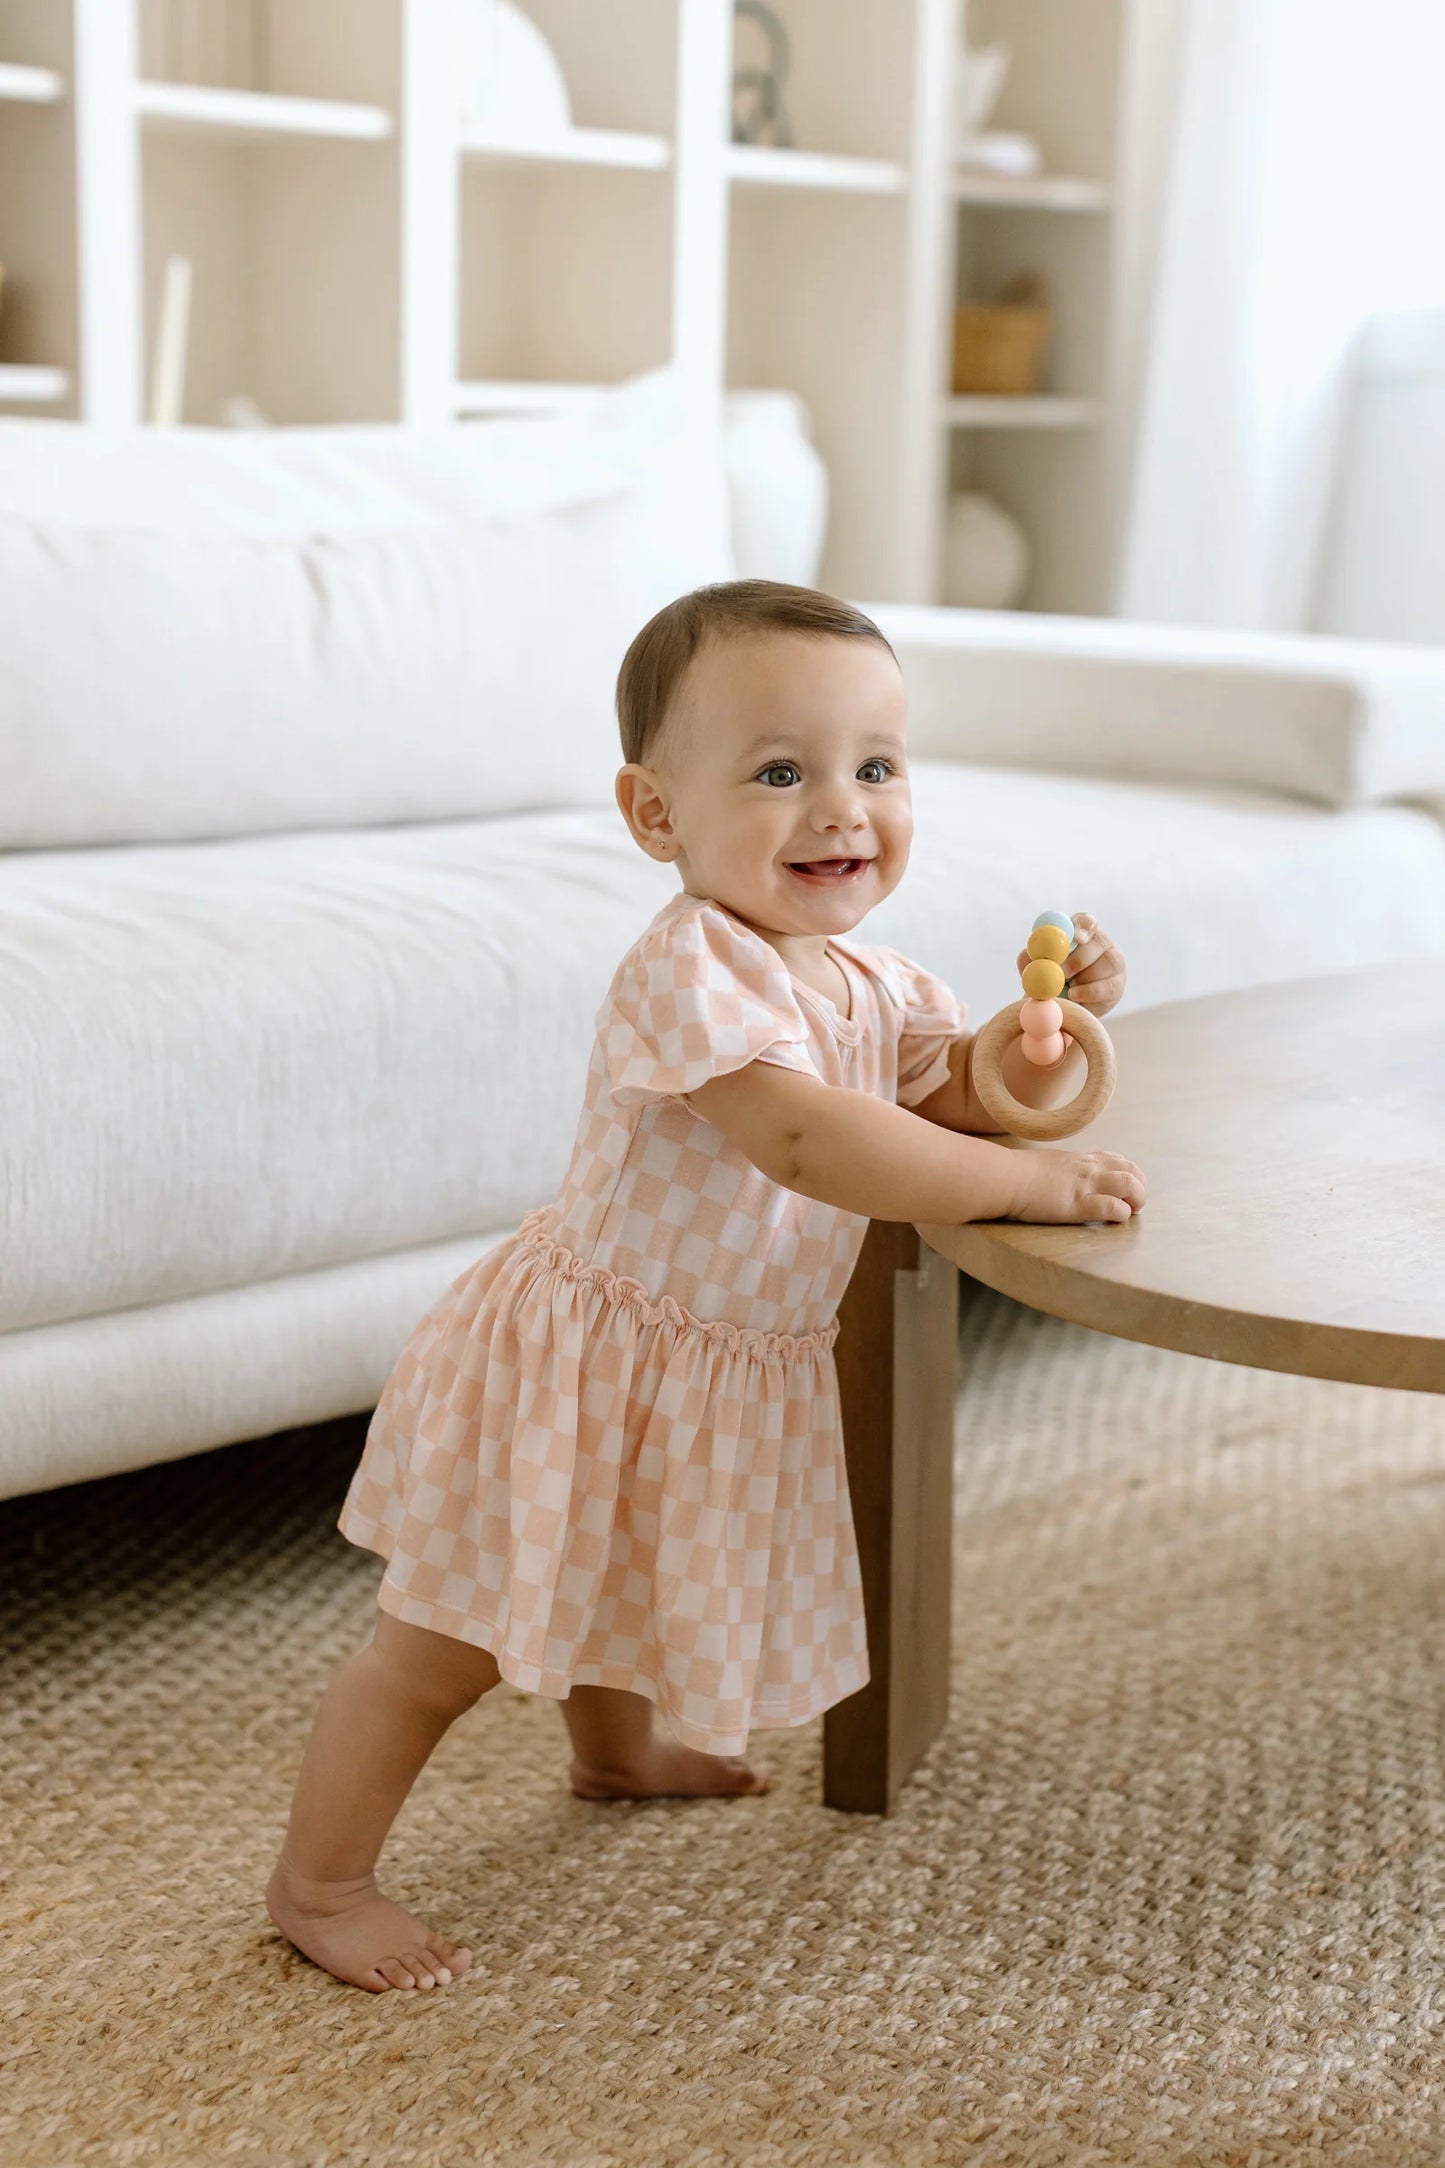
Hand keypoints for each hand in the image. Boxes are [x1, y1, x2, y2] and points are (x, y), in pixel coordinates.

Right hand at [1011, 1146, 1146, 1225]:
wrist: (1003, 1177)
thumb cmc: (1016, 1173)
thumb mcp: (1047, 1164)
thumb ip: (1063, 1171)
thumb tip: (1063, 1180)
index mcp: (1081, 1160)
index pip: (1118, 1160)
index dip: (1130, 1174)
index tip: (1125, 1189)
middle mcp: (1088, 1169)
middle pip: (1131, 1170)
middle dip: (1139, 1187)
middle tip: (1133, 1203)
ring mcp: (1084, 1186)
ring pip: (1129, 1185)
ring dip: (1136, 1200)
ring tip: (1130, 1211)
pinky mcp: (1077, 1206)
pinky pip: (1111, 1208)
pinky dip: (1121, 1214)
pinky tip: (1115, 1220)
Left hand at [1015, 910, 1125, 1020]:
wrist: (1061, 1011)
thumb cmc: (1047, 983)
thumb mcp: (1034, 971)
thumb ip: (1029, 960)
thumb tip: (1028, 953)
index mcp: (1079, 933)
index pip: (1086, 921)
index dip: (1083, 927)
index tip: (1077, 938)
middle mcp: (1100, 943)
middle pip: (1098, 941)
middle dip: (1078, 959)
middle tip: (1062, 973)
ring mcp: (1113, 962)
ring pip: (1106, 963)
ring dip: (1083, 978)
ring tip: (1069, 988)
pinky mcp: (1118, 984)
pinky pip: (1107, 986)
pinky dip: (1089, 992)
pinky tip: (1075, 996)